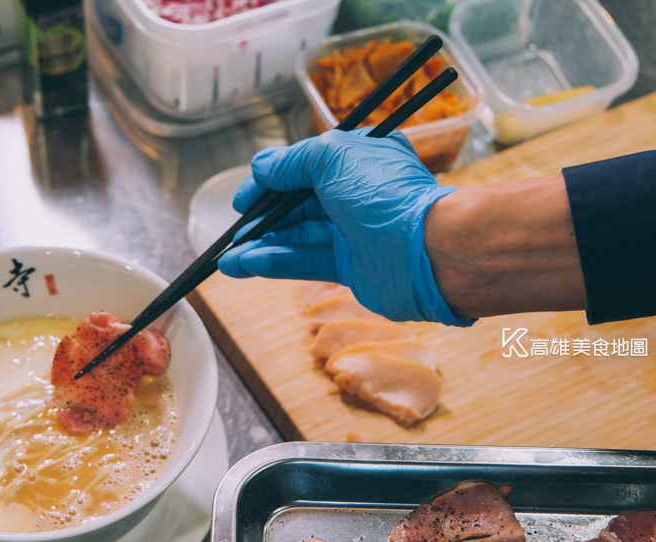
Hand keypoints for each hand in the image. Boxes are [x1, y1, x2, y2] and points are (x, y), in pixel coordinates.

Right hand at [217, 128, 474, 326]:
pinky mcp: (349, 267)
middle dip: (262, 218)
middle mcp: (354, 195)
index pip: (303, 169)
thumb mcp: (332, 158)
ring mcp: (352, 232)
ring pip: (297, 236)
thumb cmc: (385, 195)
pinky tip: (246, 265)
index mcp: (356, 161)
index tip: (243, 200)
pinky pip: (305, 261)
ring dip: (261, 245)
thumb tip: (260, 167)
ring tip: (228, 258)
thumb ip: (291, 162)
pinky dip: (274, 262)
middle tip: (235, 231)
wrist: (429, 249)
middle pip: (297, 205)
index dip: (270, 182)